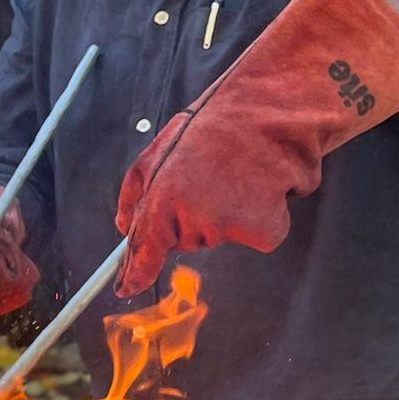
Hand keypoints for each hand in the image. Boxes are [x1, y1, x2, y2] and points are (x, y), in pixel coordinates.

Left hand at [115, 0, 398, 296]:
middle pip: (186, 240)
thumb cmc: (216, 127)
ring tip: (240, 174)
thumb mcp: (160, 150)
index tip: (126, 289)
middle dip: (195, 215)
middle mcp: (192, 216)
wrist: (274, 111)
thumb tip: (124, 228)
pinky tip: (266, 186)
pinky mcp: (264, 231)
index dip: (136, 272)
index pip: (146, 246)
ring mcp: (228, 226)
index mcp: (163, 195)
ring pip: (220, 237)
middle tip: (213, 175)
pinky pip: (257, 236)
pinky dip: (265, 217)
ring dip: (230, 213)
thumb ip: (136, 193)